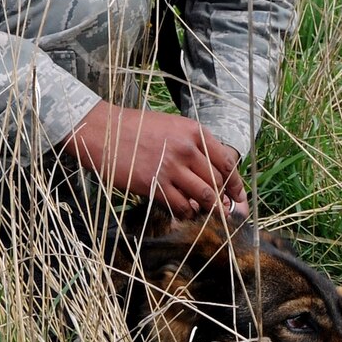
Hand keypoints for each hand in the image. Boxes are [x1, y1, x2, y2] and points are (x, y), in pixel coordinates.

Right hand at [62, 102, 246, 217]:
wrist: (103, 131)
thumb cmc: (136, 128)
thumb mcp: (172, 127)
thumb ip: (194, 146)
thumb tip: (212, 172)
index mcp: (194, 132)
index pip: (226, 162)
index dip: (235, 183)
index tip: (237, 196)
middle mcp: (187, 149)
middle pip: (218, 181)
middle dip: (224, 199)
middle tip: (224, 210)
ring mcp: (171, 167)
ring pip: (204, 196)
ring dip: (209, 209)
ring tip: (208, 215)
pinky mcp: (154, 184)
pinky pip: (181, 206)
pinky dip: (187, 213)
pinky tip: (185, 212)